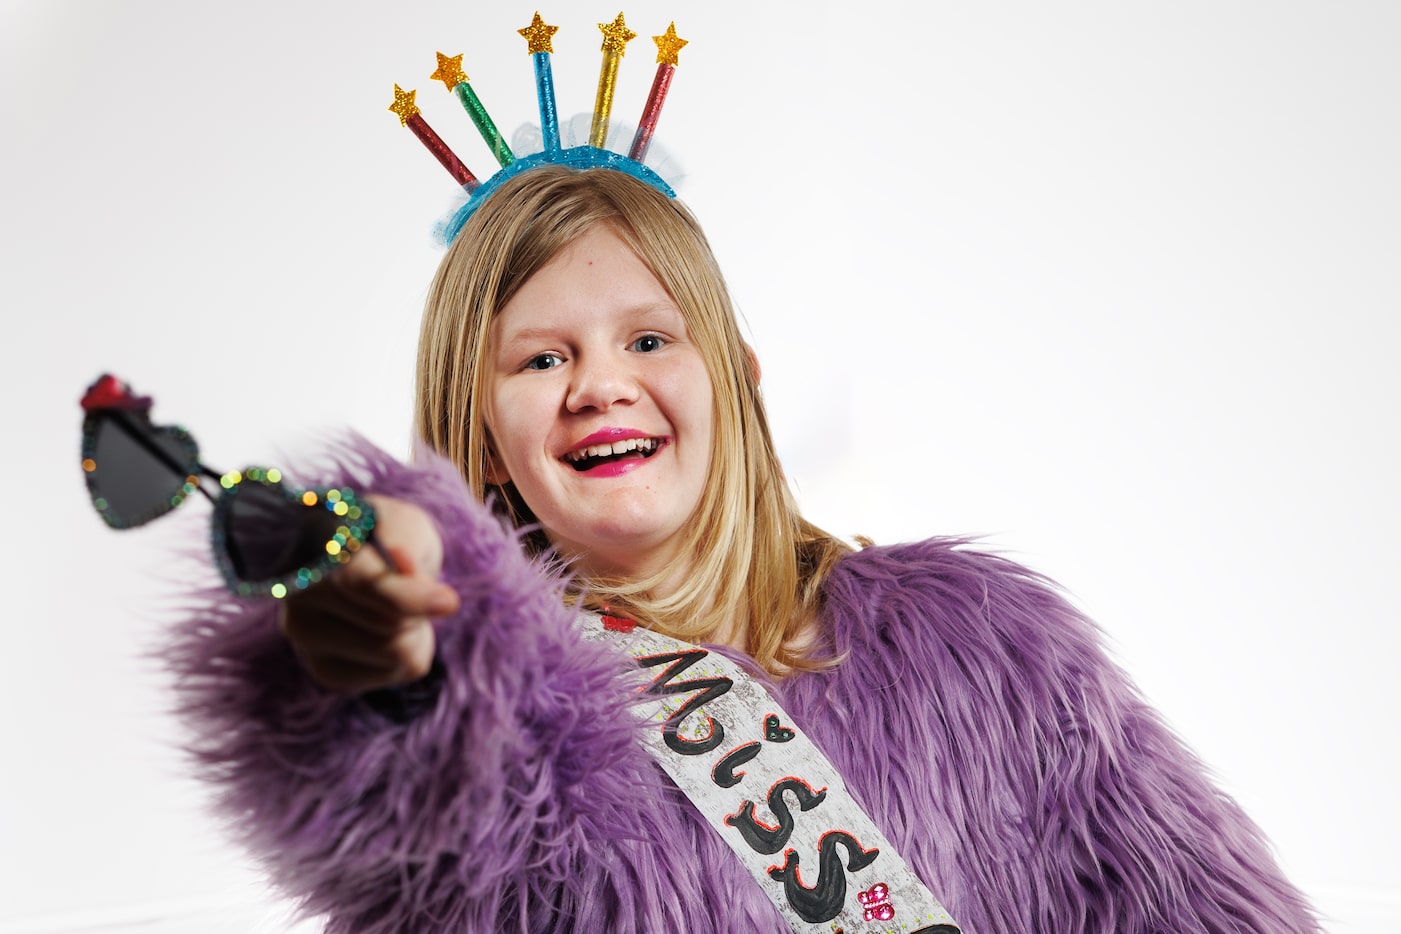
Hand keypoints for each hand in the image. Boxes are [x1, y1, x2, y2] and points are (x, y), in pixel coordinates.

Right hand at [278, 495, 459, 692]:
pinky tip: (386, 632)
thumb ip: (407, 543)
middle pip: (391, 623)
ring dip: (414, 631)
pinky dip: (408, 656)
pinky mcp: (325, 670)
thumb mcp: (405, 525)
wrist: (358, 561)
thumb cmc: (386, 537)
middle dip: (416, 607)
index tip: (449, 601)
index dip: (410, 598)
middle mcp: (299, 595)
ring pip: (396, 653)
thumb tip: (412, 574)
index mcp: (316, 547)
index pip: (362, 584)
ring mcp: (305, 636)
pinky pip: (395, 674)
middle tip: (405, 587)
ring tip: (394, 608)